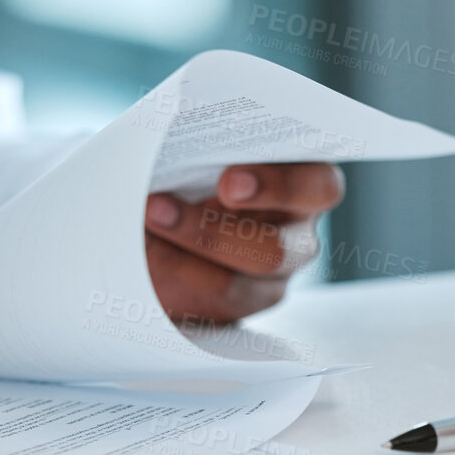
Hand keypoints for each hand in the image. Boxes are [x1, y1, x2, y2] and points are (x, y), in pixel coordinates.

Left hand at [143, 163, 343, 322]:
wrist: (166, 209)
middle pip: (276, 250)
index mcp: (307, 186)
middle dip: (210, 232)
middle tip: (156, 207)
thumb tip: (167, 142)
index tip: (228, 182)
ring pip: (234, 288)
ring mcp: (268, 282)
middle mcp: (298, 238)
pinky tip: (134, 258)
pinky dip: (164, 282)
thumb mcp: (205, 147)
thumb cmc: (197, 164)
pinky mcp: (232, 309)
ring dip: (174, 260)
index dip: (279, 187)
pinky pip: (201, 311)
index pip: (319, 188)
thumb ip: (205, 146)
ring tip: (135, 230)